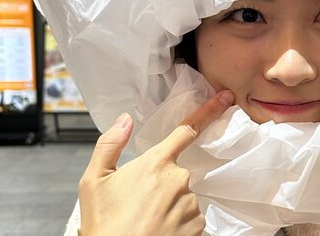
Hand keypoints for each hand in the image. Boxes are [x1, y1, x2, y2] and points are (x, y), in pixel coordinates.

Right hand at [79, 90, 234, 235]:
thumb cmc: (104, 225)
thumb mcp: (93, 181)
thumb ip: (110, 144)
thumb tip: (125, 119)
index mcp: (156, 164)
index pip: (187, 129)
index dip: (209, 110)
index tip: (226, 97)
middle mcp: (179, 181)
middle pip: (175, 173)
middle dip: (160, 185)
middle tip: (138, 204)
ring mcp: (191, 205)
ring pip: (182, 197)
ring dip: (168, 206)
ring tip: (145, 221)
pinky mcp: (198, 228)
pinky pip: (190, 218)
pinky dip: (177, 224)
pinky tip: (158, 231)